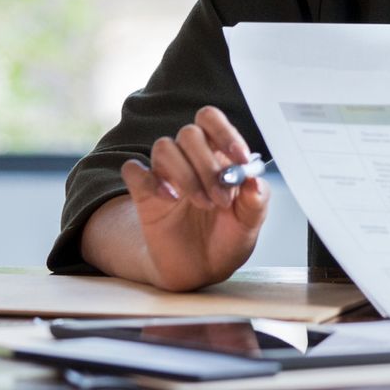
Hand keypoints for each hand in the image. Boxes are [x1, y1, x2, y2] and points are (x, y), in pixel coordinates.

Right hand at [120, 105, 270, 290]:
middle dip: (208, 164)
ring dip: (185, 174)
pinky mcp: (144, 194)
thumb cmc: (227, 238)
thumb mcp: (250, 223)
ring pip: (164, 147)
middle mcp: (190, 158)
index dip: (225, 132)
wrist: (201, 270)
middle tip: (221, 198)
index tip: (239, 159)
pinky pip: (133, 170)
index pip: (212, 120)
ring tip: (203, 204)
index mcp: (218, 154)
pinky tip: (170, 199)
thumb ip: (256, 199)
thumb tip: (254, 178)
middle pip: (189, 133)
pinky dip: (150, 179)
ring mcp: (165, 174)